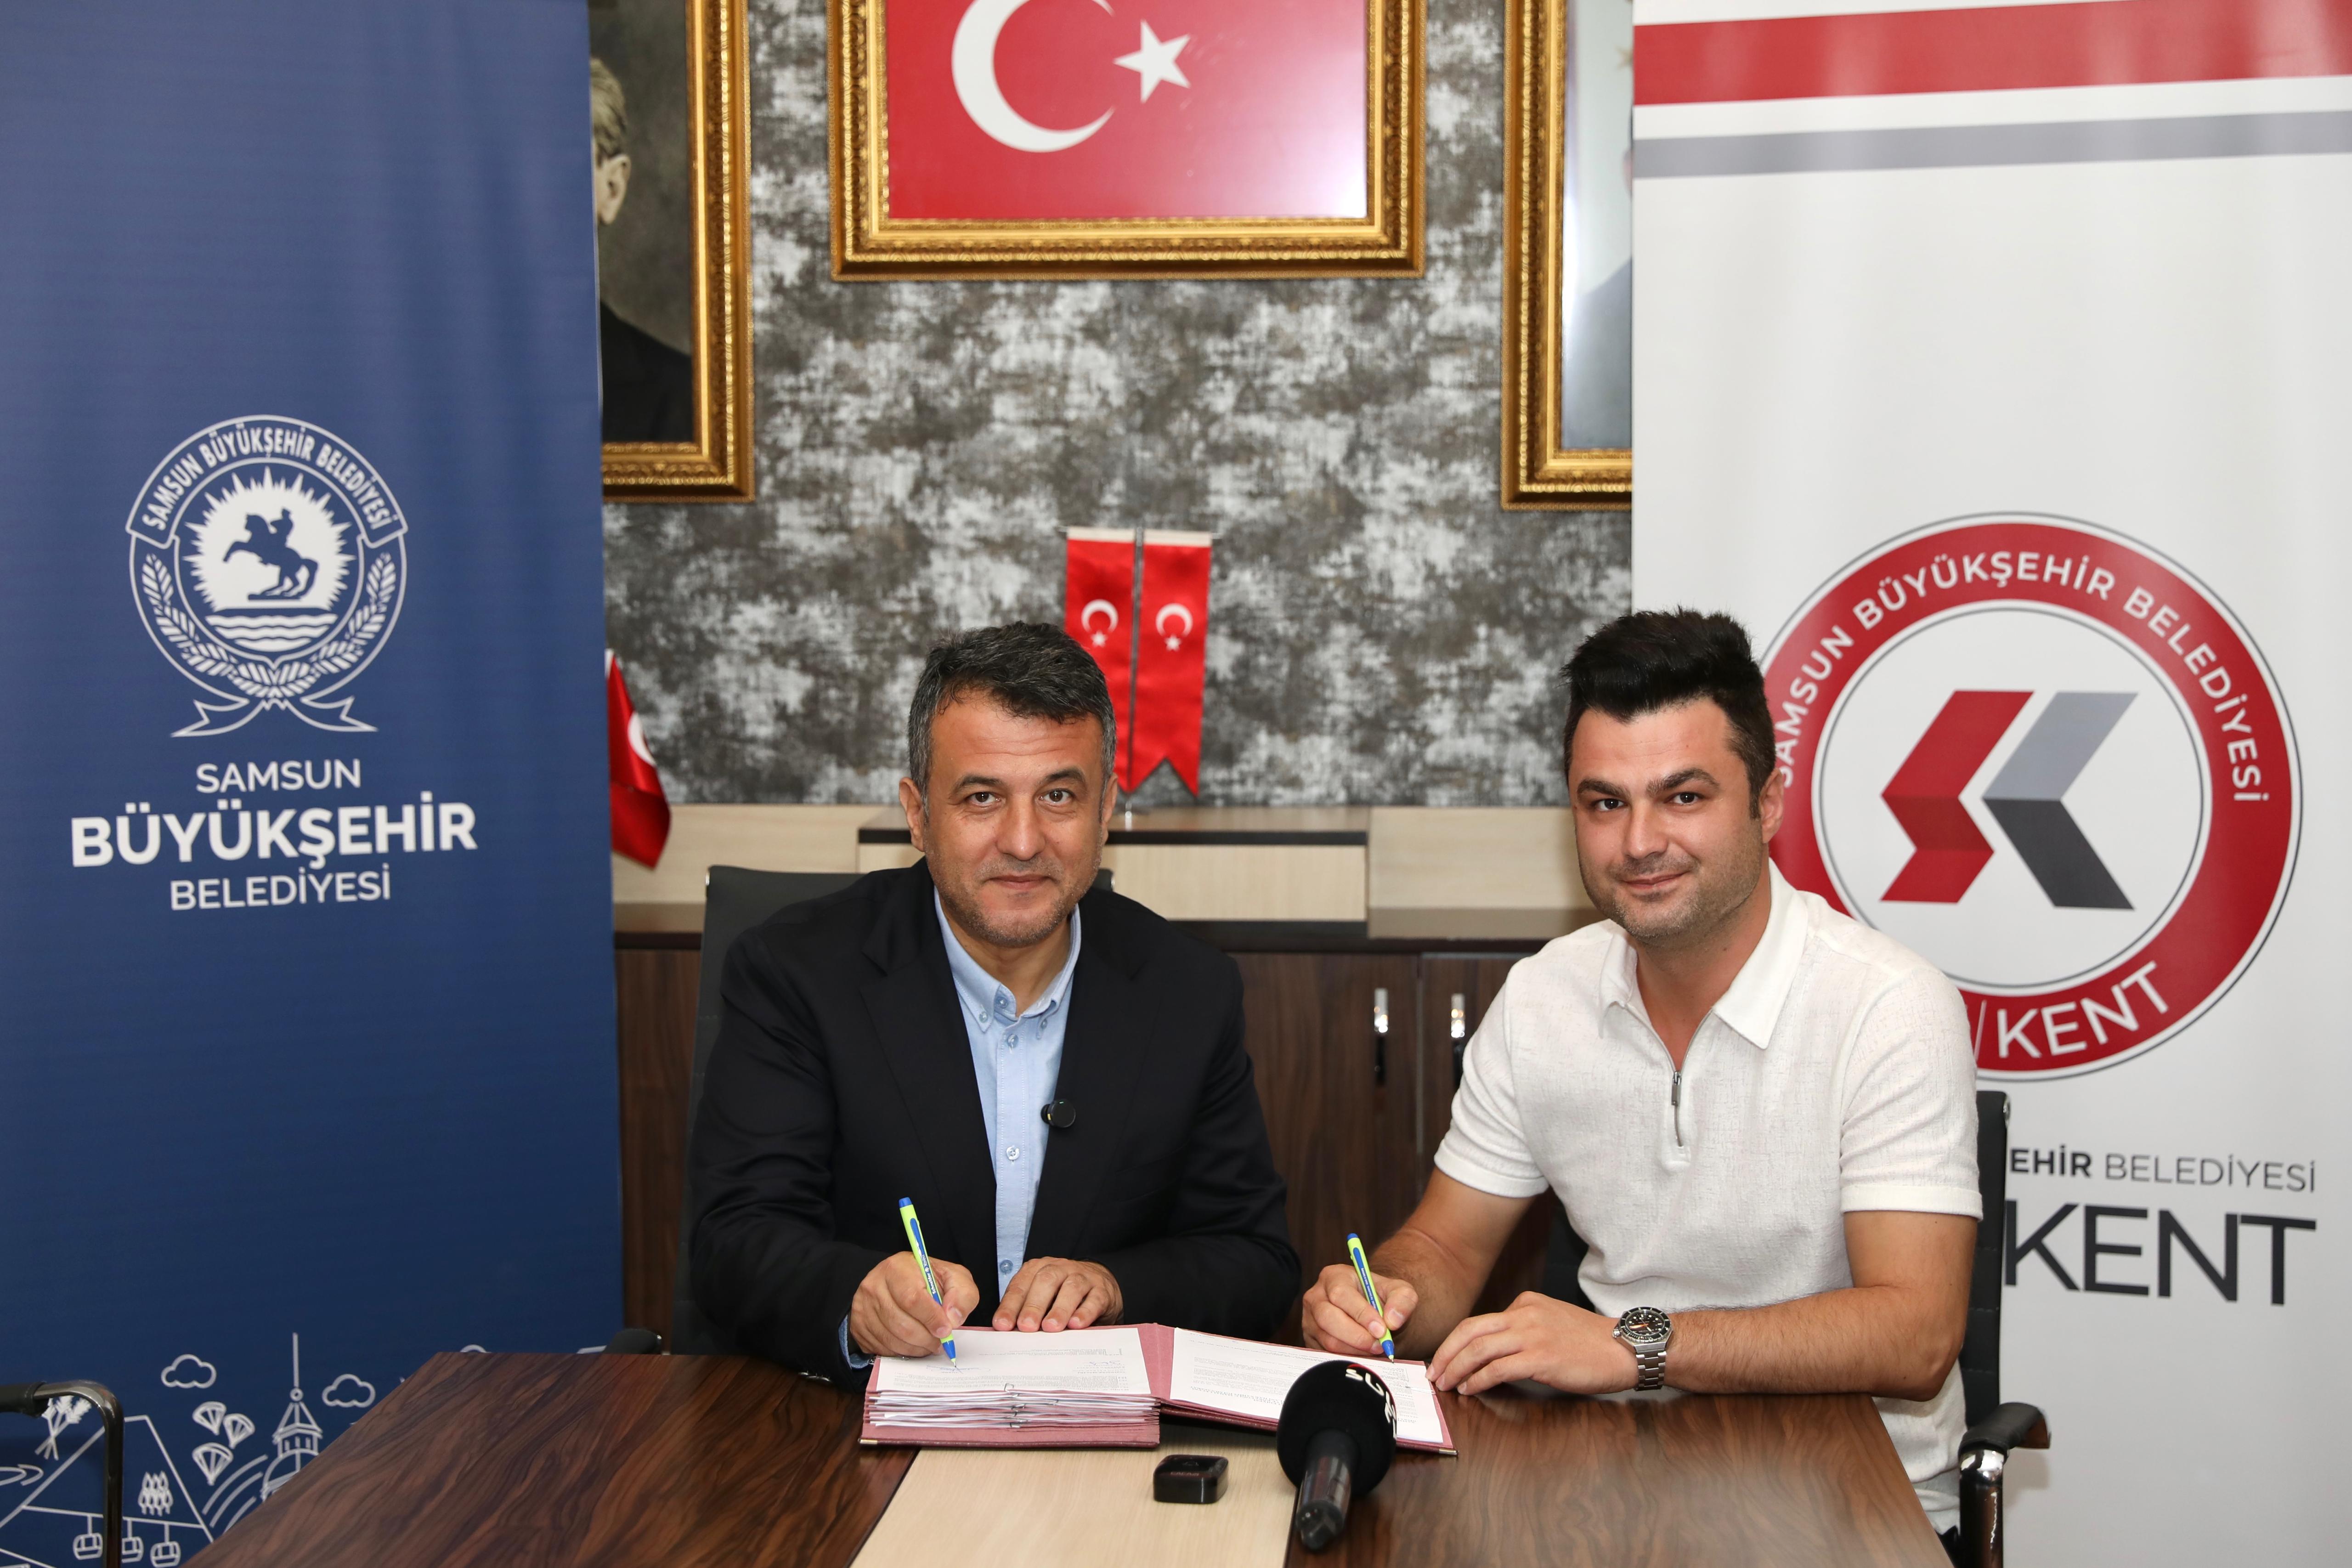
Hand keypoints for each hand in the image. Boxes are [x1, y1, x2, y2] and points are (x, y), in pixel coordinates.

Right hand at [849, 1252, 978, 1358]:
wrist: (901, 1282)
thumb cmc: (929, 1280)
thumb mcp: (954, 1278)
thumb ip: (962, 1294)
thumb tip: (953, 1319)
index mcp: (897, 1268)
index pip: (912, 1298)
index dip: (931, 1318)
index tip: (946, 1330)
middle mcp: (874, 1285)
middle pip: (900, 1323)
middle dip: (925, 1339)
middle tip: (940, 1343)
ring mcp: (862, 1306)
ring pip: (891, 1339)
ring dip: (915, 1348)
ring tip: (929, 1345)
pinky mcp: (858, 1325)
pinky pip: (881, 1348)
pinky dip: (901, 1352)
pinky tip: (913, 1345)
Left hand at [993, 1257, 1122, 1330]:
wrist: (1099, 1283)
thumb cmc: (1062, 1293)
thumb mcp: (1041, 1296)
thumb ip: (1024, 1310)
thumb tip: (1007, 1331)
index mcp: (1038, 1269)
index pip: (1021, 1285)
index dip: (1010, 1306)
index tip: (1002, 1325)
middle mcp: (1060, 1269)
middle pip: (1045, 1282)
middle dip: (1033, 1305)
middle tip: (1026, 1326)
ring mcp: (1083, 1277)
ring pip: (1071, 1288)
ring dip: (1059, 1309)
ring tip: (1051, 1327)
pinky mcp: (1101, 1290)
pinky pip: (1094, 1299)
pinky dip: (1085, 1312)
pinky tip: (1076, 1324)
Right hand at [1301, 1263, 1415, 1355]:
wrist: (1374, 1316)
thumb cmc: (1383, 1300)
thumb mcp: (1400, 1292)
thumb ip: (1403, 1300)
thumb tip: (1392, 1320)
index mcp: (1334, 1276)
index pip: (1341, 1294)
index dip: (1361, 1313)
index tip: (1381, 1329)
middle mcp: (1316, 1296)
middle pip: (1328, 1318)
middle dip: (1357, 1336)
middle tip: (1379, 1345)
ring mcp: (1309, 1320)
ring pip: (1327, 1339)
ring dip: (1355, 1349)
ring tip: (1374, 1348)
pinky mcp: (1311, 1340)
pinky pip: (1326, 1354)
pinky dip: (1347, 1358)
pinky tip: (1363, 1354)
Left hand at [1428, 1292, 1639, 1396]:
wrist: (1624, 1349)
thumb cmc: (1590, 1343)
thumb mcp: (1551, 1321)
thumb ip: (1523, 1328)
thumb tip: (1492, 1351)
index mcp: (1525, 1303)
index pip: (1478, 1321)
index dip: (1455, 1342)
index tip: (1444, 1359)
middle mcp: (1524, 1314)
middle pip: (1470, 1331)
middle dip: (1446, 1354)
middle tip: (1434, 1373)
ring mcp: (1532, 1335)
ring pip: (1479, 1349)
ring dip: (1457, 1369)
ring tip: (1446, 1385)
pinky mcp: (1541, 1357)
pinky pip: (1499, 1369)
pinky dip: (1479, 1380)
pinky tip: (1470, 1390)